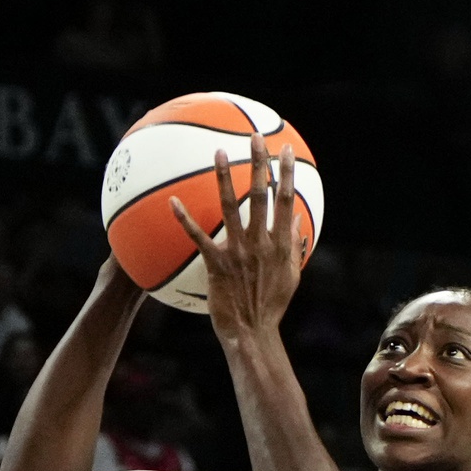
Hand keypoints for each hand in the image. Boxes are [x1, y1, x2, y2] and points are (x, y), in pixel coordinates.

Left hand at [165, 147, 311, 339]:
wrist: (252, 334)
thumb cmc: (271, 307)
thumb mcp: (292, 277)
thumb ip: (295, 247)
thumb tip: (298, 222)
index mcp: (281, 245)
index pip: (286, 201)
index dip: (286, 174)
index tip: (285, 150)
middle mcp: (261, 243)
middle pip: (262, 196)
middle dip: (260, 163)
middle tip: (255, 136)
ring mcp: (238, 252)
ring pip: (230, 207)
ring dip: (225, 177)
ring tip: (219, 151)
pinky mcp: (217, 264)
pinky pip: (198, 237)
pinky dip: (184, 219)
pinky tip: (172, 201)